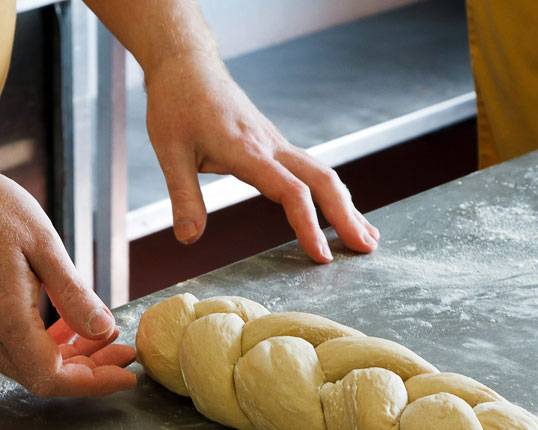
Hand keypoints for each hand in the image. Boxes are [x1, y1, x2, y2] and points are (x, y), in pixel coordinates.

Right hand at [0, 161, 136, 396]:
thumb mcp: (44, 242)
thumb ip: (73, 294)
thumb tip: (104, 330)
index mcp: (1, 313)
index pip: (50, 376)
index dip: (92, 382)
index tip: (126, 375)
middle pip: (39, 377)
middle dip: (87, 371)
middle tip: (122, 350)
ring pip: (24, 366)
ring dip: (66, 359)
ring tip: (102, 336)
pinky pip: (9, 349)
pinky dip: (42, 347)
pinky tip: (66, 327)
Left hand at [144, 53, 379, 262]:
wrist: (187, 65)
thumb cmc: (176, 104)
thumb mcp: (169, 152)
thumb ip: (183, 197)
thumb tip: (189, 239)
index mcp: (249, 151)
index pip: (291, 192)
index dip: (309, 225)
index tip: (322, 256)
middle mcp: (272, 145)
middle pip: (323, 180)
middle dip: (348, 216)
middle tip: (367, 248)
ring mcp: (277, 143)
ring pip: (323, 173)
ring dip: (347, 204)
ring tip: (366, 236)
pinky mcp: (275, 143)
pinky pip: (312, 169)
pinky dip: (331, 192)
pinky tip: (340, 209)